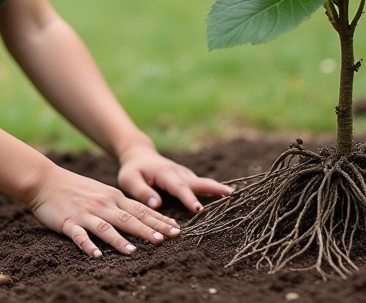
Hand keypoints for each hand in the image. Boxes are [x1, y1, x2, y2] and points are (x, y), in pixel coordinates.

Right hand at [27, 165, 181, 257]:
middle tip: (166, 240)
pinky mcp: (69, 222)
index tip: (176, 229)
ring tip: (134, 252)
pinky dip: (88, 245)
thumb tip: (143, 216)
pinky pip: (80, 236)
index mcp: (113, 197)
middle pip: (129, 219)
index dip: (159, 220)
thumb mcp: (103, 192)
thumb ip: (120, 204)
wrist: (45, 180)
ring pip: (106, 227)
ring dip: (120, 240)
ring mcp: (86, 213)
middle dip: (148, 230)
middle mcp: (103, 204)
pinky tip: (96, 255)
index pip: (141, 210)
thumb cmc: (76, 188)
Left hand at [116, 145, 232, 213]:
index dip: (189, 198)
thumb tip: (157, 204)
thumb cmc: (133, 170)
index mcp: (165, 173)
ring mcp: (186, 175)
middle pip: (199, 182)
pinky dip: (216, 191)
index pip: (179, 187)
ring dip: (219, 190)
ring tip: (237, 199)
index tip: (198, 209)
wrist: (139, 156)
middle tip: (231, 197)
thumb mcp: (129, 180)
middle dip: (215, 189)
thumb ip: (141, 191)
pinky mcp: (189, 179)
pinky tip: (228, 199)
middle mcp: (179, 173)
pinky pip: (203, 186)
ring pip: (204, 183)